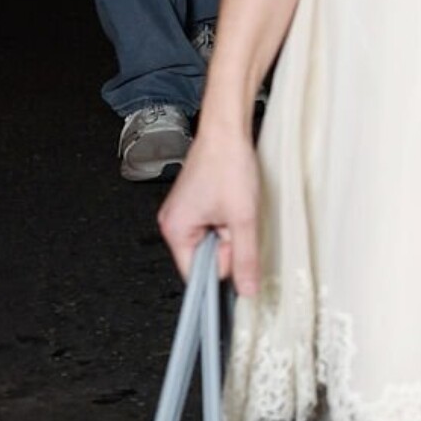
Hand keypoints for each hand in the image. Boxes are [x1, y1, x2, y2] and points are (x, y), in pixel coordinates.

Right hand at [158, 119, 261, 286]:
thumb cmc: (228, 165)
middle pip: (205, 258)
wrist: (227, 130)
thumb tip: (246, 290)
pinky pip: (212, 227)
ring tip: (236, 208)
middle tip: (237, 222)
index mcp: (175, 231)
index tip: (239, 258)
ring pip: (212, 242)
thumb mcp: (243, 219)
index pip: (196, 276)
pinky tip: (233, 204)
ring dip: (229, 232)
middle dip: (227, 246)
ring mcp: (183, 213)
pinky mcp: (194, 204)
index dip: (222, 269)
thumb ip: (245, 259)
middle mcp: (173, 223)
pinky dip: (227, 221)